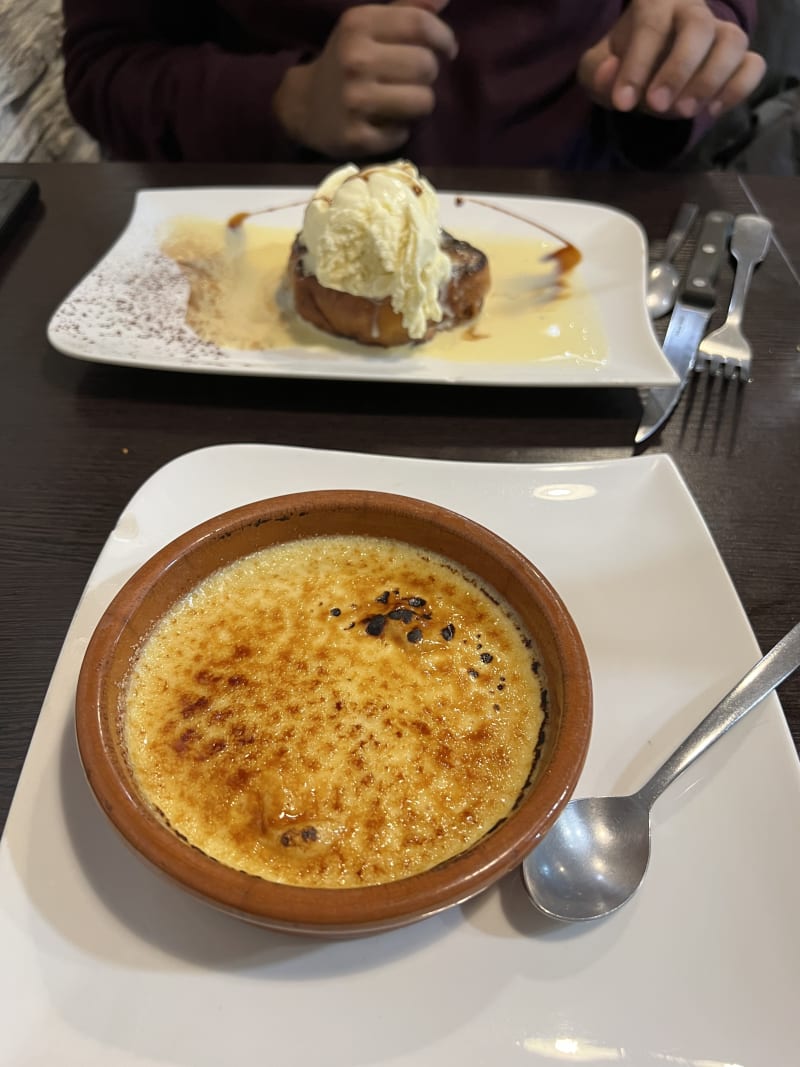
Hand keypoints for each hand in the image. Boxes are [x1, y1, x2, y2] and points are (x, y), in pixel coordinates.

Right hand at [273, 0, 456, 157]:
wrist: (304, 106)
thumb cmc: (348, 60)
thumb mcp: (369, 26)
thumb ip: (407, 8)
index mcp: (358, 24)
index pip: (420, 24)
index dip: (444, 38)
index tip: (446, 50)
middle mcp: (355, 59)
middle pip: (427, 65)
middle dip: (429, 74)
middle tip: (415, 79)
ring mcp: (354, 100)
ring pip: (423, 101)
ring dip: (420, 103)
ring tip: (403, 101)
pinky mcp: (356, 137)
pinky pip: (403, 133)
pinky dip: (400, 130)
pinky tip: (383, 123)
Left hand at [578, 0, 765, 119]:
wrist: (648, 72)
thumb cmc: (622, 64)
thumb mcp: (597, 69)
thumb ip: (597, 72)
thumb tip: (611, 74)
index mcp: (655, 3)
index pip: (652, 25)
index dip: (637, 66)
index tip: (622, 103)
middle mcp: (693, 10)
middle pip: (699, 26)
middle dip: (678, 69)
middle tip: (658, 105)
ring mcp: (720, 33)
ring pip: (733, 42)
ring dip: (710, 81)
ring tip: (685, 112)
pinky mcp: (739, 59)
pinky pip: (754, 65)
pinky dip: (738, 89)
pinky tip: (712, 110)